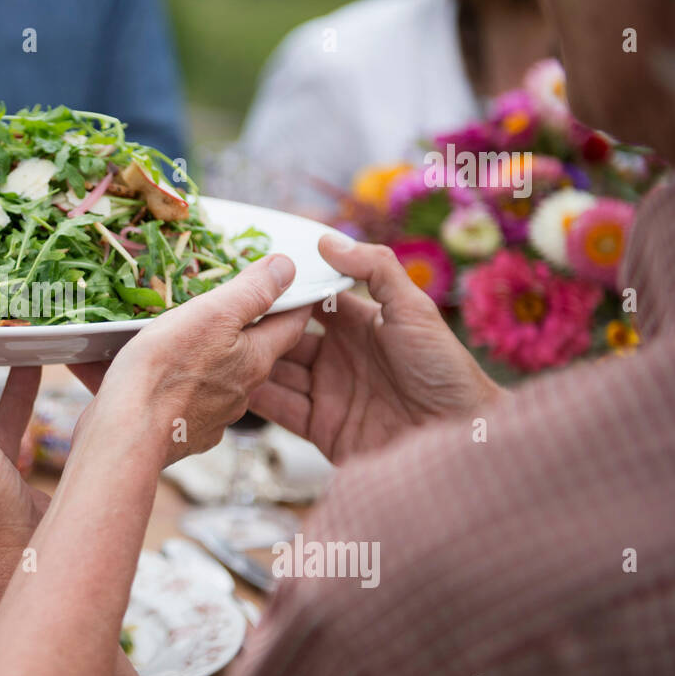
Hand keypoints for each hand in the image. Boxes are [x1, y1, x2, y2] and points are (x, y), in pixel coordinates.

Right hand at [74, 255, 309, 465]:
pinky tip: (143, 374)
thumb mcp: (211, 316)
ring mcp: (213, 416)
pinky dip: (170, 385)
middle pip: (251, 352)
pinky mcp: (183, 433)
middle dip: (241, 328)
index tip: (291, 283)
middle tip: (221, 304)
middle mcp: (242, 391)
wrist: (126, 436)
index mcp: (255, 359)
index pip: (291, 324)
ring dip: (202, 357)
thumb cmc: (165, 370)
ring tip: (173, 337)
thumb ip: (251, 291)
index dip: (293, 300)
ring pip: (215, 376)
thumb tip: (286, 267)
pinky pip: (182, 401)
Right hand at [247, 234, 501, 462]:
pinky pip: (281, 410)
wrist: (457, 436)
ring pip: (276, 373)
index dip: (284, 292)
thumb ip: (375, 269)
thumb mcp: (414, 310)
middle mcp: (339, 357)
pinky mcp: (322, 428)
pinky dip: (256, 399)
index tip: (250, 277)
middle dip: (257, 328)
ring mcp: (328, 393)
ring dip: (250, 361)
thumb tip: (327, 239)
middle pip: (285, 338)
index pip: (310, 302)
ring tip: (217, 347)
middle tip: (222, 314)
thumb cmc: (444, 369)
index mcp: (359, 325)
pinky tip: (230, 383)